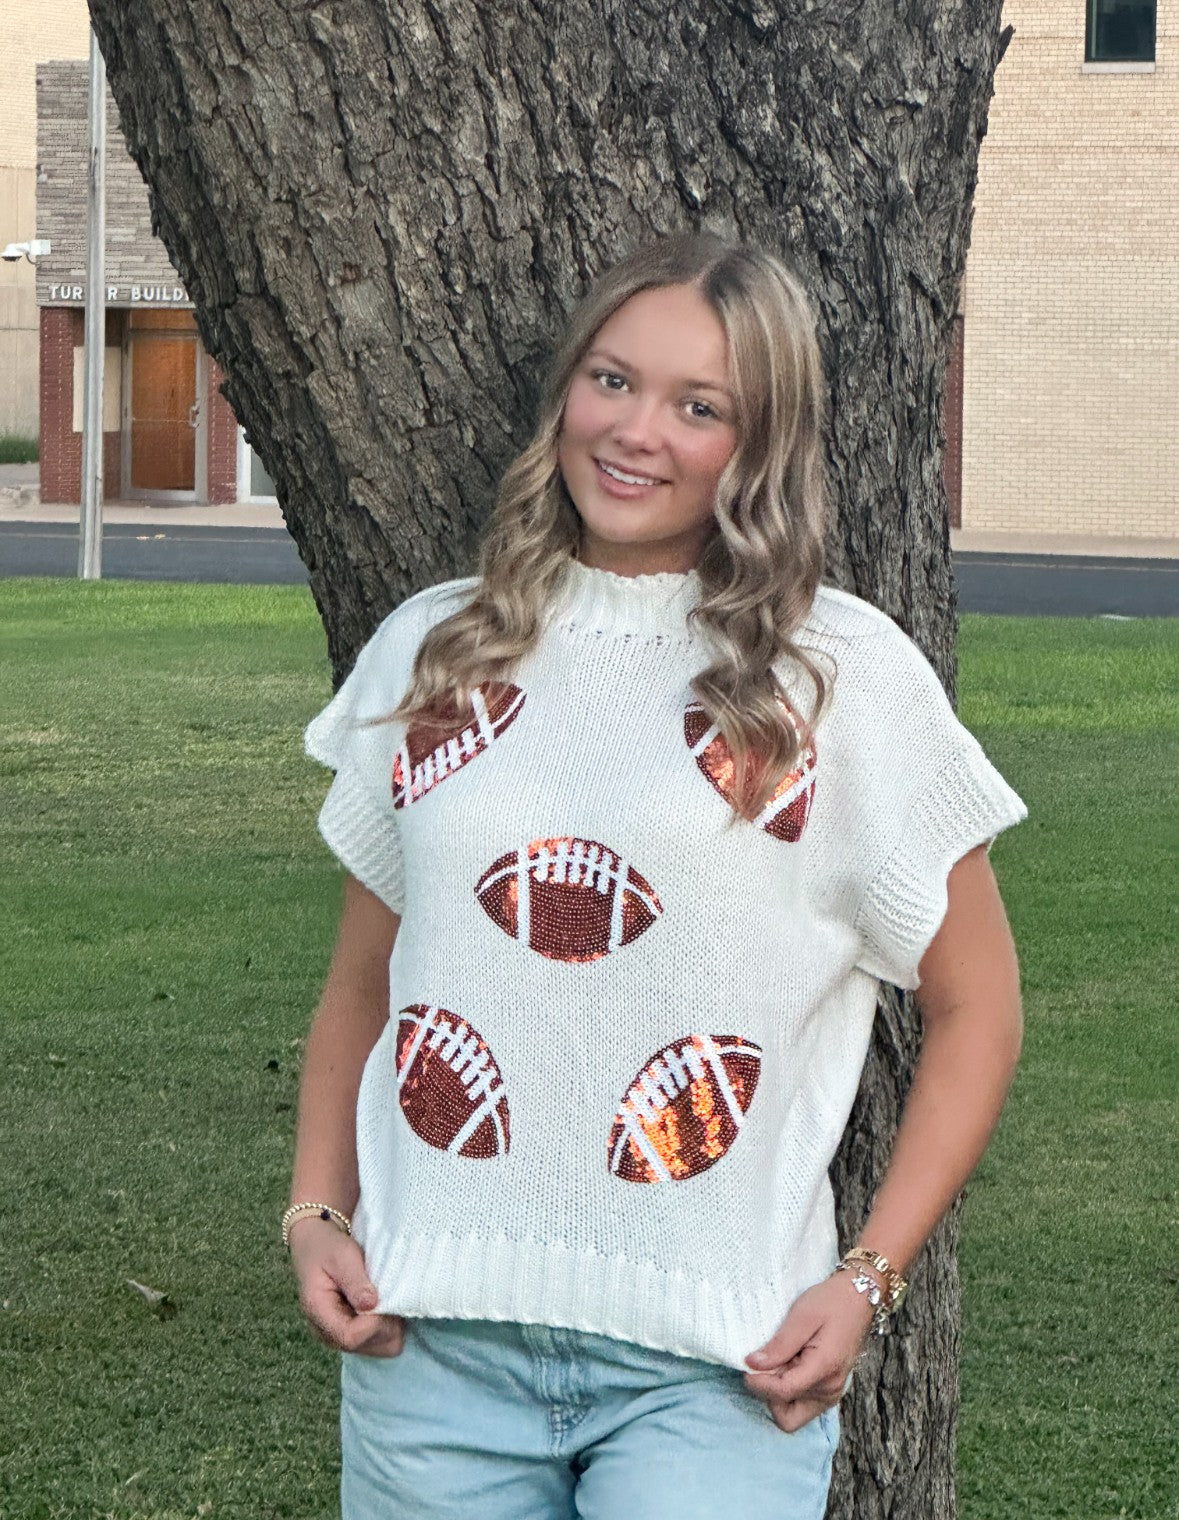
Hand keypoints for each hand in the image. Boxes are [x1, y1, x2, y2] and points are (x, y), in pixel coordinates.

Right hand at [289, 1218, 405, 1355]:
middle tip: (390, 1295)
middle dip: (384, 1325)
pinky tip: (385, 1305)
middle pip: (364, 1347)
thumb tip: (371, 1305)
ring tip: (387, 1298)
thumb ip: (355, 1281)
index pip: (350, 1337)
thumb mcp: (342, 1255)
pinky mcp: (348, 1333)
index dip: (373, 1324)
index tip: (383, 1298)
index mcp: (317, 1312)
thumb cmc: (328, 1247)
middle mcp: (325, 1332)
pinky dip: (386, 1326)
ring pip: (375, 1348)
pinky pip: (376, 1342)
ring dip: (388, 1326)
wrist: (316, 1246)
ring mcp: (337, 1336)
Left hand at [742, 1270, 876, 1431]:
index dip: (759, 1383)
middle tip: (767, 1362)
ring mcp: (831, 1394)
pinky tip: (787, 1365)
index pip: (783, 1392)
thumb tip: (752, 1364)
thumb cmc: (831, 1302)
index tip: (746, 1365)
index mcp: (824, 1369)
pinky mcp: (829, 1391)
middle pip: (786, 1412)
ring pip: (792, 1413)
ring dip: (778, 1393)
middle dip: (769, 1393)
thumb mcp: (802, 1316)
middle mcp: (830, 1390)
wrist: (858, 1298)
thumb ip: (779, 1345)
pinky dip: (788, 1391)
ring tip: (779, 1360)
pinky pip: (801, 1405)